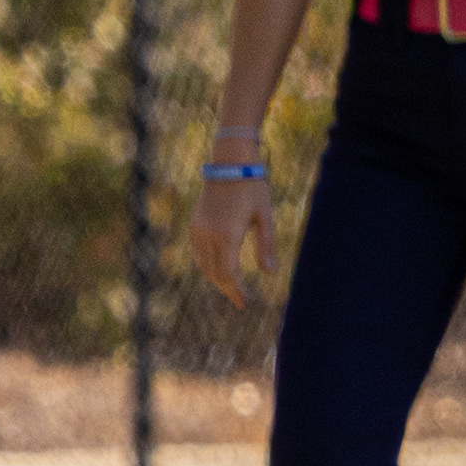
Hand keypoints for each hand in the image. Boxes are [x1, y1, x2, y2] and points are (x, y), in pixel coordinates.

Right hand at [190, 176, 273, 303]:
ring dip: (216, 279)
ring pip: (203, 264)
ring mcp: (199, 228)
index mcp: (227, 234)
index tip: (246, 302)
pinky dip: (207, 265)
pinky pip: (198, 251)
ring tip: (231, 289)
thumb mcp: (265, 217)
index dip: (236, 290)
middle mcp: (208, 234)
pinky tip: (219, 270)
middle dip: (227, 289)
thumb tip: (269, 273)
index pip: (229, 273)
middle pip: (215, 272)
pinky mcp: (195, 223)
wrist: (230, 163)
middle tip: (241, 301)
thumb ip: (266, 245)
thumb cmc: (253, 188)